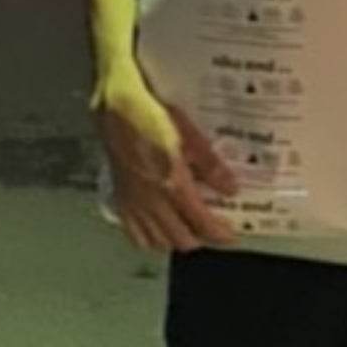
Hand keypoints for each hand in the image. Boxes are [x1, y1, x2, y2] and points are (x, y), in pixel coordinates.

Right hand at [93, 65, 238, 252]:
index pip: (201, 223)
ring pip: (156, 241)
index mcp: (171, 183)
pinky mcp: (119, 198)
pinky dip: (149, 238)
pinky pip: (134, 233)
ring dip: (176, 240)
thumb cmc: (152, 113)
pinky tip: (159, 228)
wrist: (115, 105)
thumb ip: (210, 164)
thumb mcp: (188, 133)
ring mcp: (132, 202)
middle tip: (214, 230)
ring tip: (189, 229)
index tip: (231, 236)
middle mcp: (151, 200)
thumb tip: (231, 189)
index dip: (219, 234)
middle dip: (201, 239)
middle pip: (180, 239)